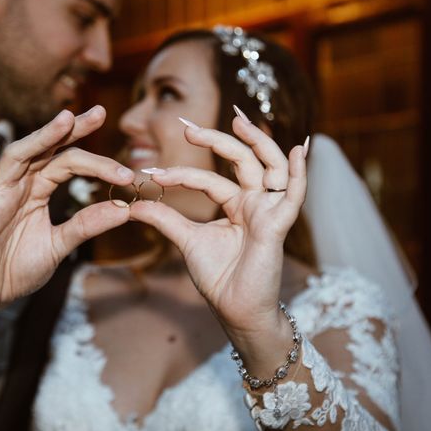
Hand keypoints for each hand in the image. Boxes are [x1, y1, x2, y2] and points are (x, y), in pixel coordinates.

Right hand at [0, 106, 133, 336]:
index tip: (127, 173)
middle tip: (99, 113)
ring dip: (39, 139)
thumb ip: (86, 226)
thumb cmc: (16, 268)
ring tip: (64, 121)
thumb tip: (124, 209)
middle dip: (71, 131)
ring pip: (15, 158)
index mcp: (38, 190)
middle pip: (45, 150)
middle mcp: (19, 186)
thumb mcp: (59, 246)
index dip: (98, 163)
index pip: (69, 163)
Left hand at [130, 114, 306, 336]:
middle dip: (217, 140)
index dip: (181, 173)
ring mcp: (268, 211)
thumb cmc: (218, 276)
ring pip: (269, 166)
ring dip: (257, 142)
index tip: (151, 172)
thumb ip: (164, 218)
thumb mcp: (186, 239)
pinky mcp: (278, 225)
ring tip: (238, 121)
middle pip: (241, 160)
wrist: (234, 310)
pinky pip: (294, 194)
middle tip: (188, 127)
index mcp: (235, 205)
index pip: (209, 178)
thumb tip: (132, 205)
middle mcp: (254, 202)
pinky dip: (298, 172)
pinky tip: (298, 150)